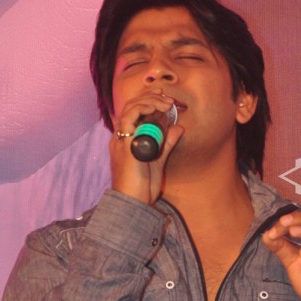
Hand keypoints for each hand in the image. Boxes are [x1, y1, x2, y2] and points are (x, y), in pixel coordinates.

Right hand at [110, 89, 183, 204]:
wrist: (133, 203)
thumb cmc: (142, 187)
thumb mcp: (158, 160)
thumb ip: (167, 143)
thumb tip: (179, 128)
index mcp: (127, 141)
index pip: (134, 113)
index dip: (149, 102)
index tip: (166, 101)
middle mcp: (121, 138)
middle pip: (131, 107)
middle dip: (150, 98)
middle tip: (168, 99)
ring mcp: (122, 140)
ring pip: (129, 109)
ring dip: (148, 101)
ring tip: (165, 102)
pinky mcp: (125, 145)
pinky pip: (129, 119)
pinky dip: (142, 109)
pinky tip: (155, 108)